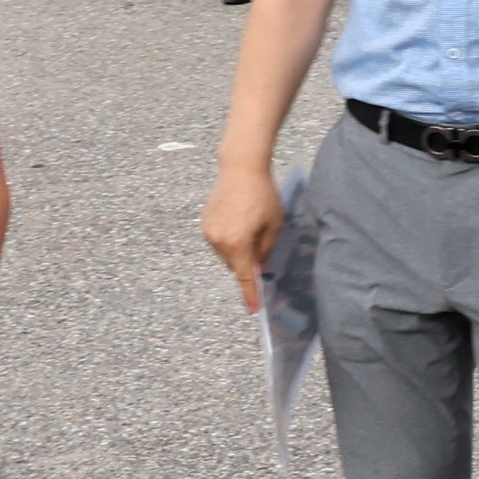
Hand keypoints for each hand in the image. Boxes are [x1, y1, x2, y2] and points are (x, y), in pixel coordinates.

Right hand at [201, 159, 285, 313]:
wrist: (241, 169)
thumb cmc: (263, 195)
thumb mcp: (274, 224)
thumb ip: (266, 250)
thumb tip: (260, 266)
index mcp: (238, 243)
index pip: (245, 276)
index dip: (250, 294)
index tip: (253, 309)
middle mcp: (219, 241)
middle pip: (235, 265)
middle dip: (248, 264)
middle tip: (261, 249)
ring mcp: (208, 233)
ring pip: (226, 255)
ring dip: (238, 251)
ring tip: (250, 227)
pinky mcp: (204, 224)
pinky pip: (218, 242)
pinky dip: (229, 241)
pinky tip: (239, 223)